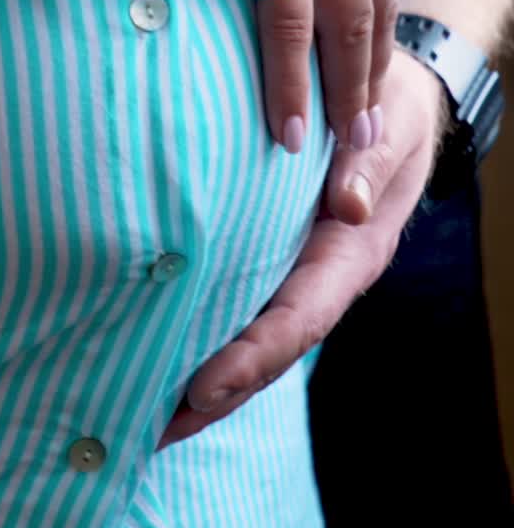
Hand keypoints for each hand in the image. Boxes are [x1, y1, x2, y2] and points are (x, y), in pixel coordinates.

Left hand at [159, 48, 443, 447]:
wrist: (383, 98)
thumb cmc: (387, 113)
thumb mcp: (388, 130)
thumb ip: (367, 163)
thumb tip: (347, 208)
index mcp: (351, 254)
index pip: (299, 317)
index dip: (253, 357)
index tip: (201, 389)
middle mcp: (319, 275)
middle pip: (268, 349)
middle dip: (215, 393)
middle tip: (151, 428)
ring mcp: (293, 271)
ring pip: (249, 335)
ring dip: (201, 378)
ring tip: (140, 416)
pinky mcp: (268, 255)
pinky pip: (237, 302)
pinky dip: (200, 333)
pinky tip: (151, 351)